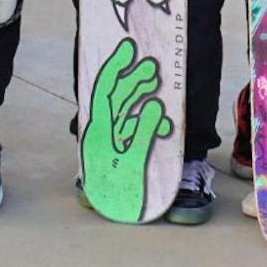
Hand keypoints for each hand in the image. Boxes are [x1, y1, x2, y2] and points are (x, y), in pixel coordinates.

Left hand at [78, 36, 174, 221]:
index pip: (106, 90)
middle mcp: (105, 132)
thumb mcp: (135, 161)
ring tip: (157, 80)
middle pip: (118, 98)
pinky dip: (149, 123)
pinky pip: (136, 130)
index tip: (129, 48)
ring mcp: (116, 142)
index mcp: (99, 130)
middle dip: (134, 80)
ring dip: (142, 96)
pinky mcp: (127, 152)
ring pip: (128, 111)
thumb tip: (157, 105)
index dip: (116, 67)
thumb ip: (146, 132)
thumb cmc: (124, 193)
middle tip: (152, 66)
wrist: (122, 218)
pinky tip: (166, 122)